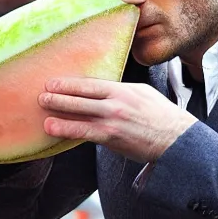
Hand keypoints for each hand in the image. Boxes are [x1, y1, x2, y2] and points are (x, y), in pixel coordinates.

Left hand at [37, 76, 198, 164]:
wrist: (175, 137)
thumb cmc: (161, 116)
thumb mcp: (143, 95)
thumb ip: (123, 93)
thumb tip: (105, 93)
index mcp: (125, 89)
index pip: (93, 84)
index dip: (72, 83)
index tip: (56, 81)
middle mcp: (117, 101)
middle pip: (83, 95)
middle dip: (61, 92)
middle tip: (43, 91)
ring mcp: (113, 119)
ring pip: (80, 111)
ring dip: (59, 108)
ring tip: (42, 107)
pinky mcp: (111, 136)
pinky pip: (83, 131)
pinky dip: (66, 128)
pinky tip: (52, 127)